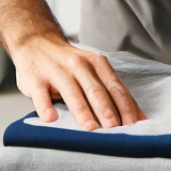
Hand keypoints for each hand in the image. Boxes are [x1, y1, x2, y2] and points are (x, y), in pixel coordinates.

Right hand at [10, 39, 142, 130]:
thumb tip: (135, 117)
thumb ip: (109, 90)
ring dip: (82, 112)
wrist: (35, 42)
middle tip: (115, 128)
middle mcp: (78, 65)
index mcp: (96, 63)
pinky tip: (51, 119)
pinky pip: (41, 95)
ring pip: (72, 93)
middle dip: (107, 110)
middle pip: (96, 90)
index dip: (125, 106)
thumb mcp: (92, 70)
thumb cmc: (69, 64)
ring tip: (90, 128)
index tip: (133, 125)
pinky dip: (46, 107)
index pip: (115, 87)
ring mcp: (56, 71)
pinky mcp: (35, 79)